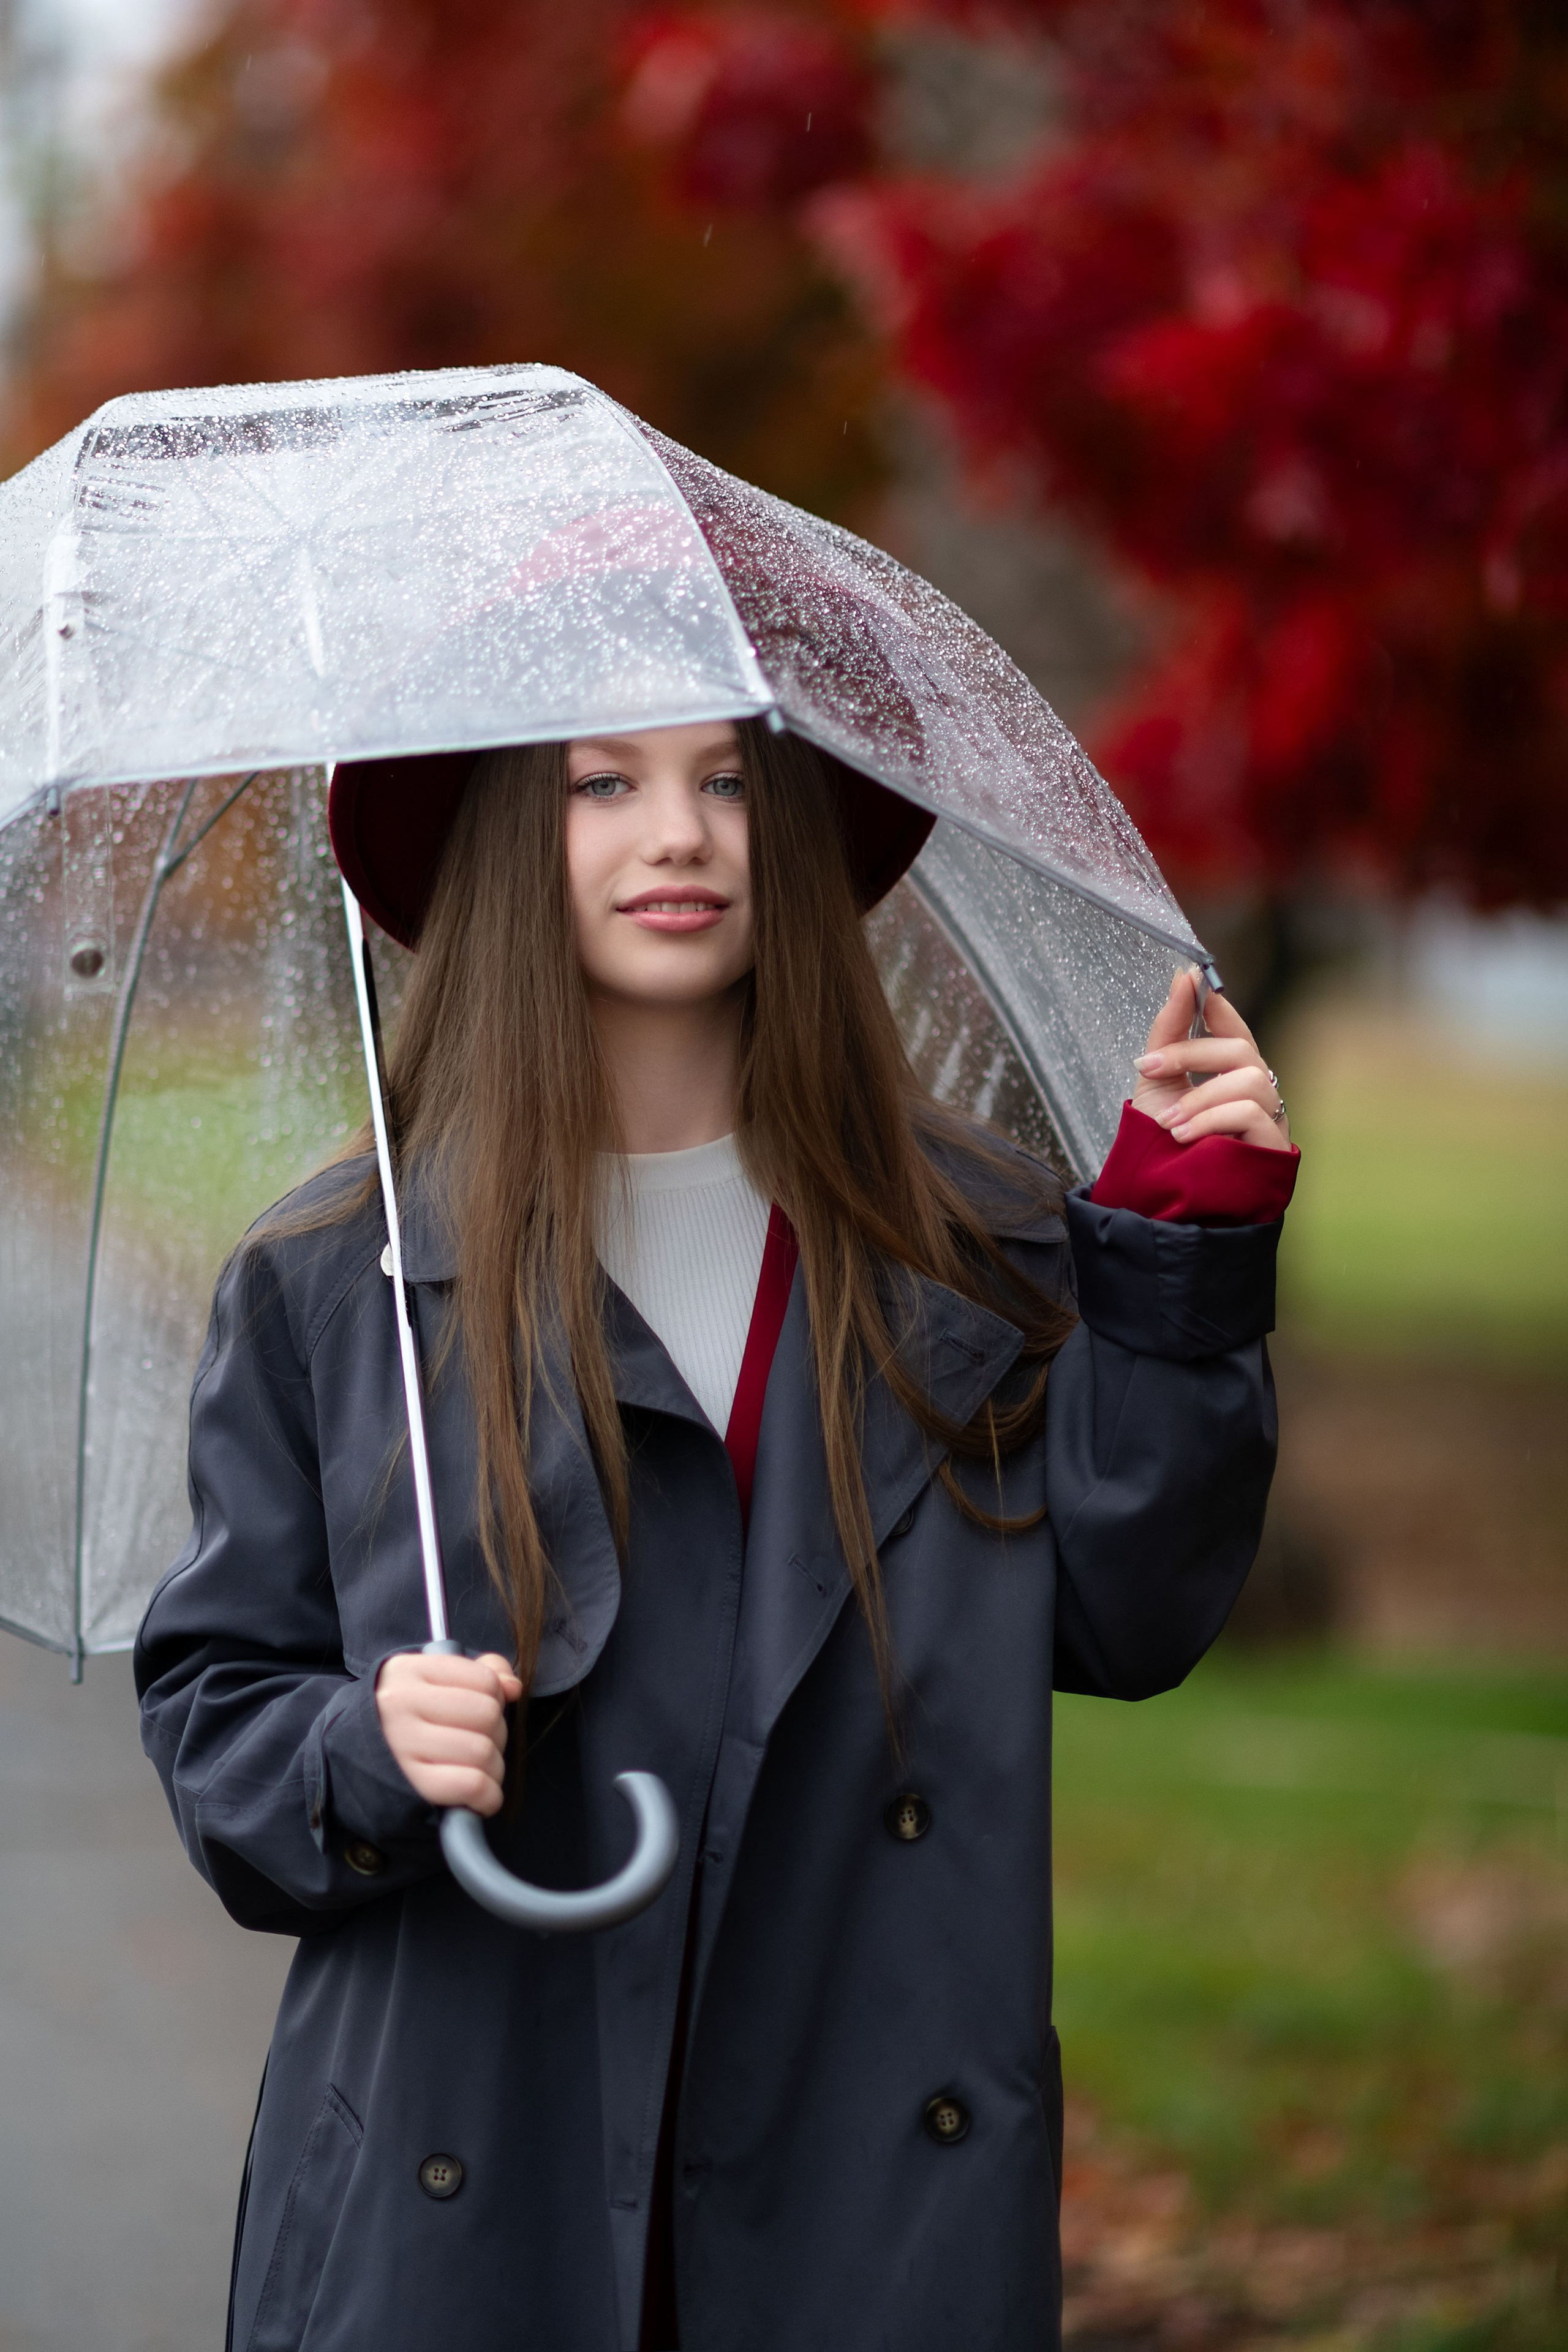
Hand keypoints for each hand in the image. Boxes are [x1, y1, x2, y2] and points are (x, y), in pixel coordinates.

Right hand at [375, 1650, 523, 1816]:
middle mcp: (400, 1704)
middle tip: (478, 1745)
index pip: (483, 1679)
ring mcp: (402, 1745)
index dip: (495, 1699)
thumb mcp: (428, 1687)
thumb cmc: (399, 1725)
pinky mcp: (410, 1785)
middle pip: (487, 1715)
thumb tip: (513, 1686)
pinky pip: (473, 1784)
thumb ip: (477, 1674)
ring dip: (494, 1769)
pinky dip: (488, 1796)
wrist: (345, 1771)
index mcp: (407, 1672)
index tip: (481, 1713)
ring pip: (484, 1751)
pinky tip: (479, 1797)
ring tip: (477, 1773)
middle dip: (496, 1735)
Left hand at [1131, 968, 1291, 1151]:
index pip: (1236, 1030)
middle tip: (1149, 1066)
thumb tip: (1185, 976)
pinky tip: (1182, 1135)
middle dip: (1191, 1052)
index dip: (1220, 1006)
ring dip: (1200, 1097)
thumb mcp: (1157, 1081)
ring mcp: (1270, 1119)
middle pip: (1241, 1050)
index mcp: (1231, 1075)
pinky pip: (1250, 1115)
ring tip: (1167, 1122)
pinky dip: (1210, 1120)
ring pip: (1248, 1081)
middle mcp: (1257, 1093)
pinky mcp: (1272, 1147)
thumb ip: (1169, 1031)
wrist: (1164, 1199)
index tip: (1195, 982)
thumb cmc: (1166, 1143)